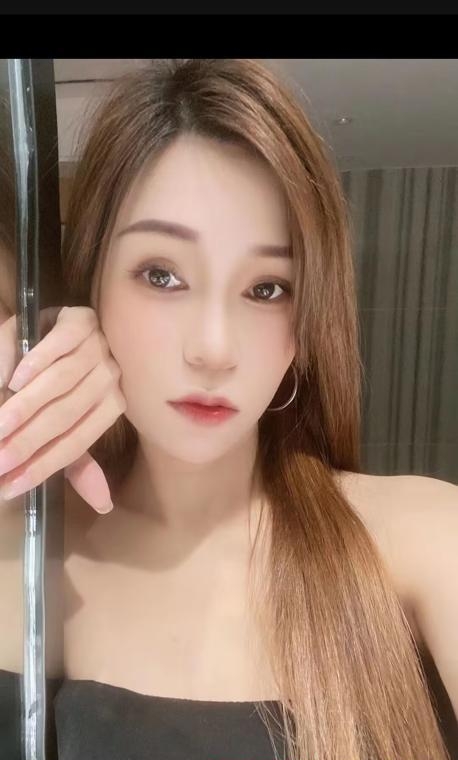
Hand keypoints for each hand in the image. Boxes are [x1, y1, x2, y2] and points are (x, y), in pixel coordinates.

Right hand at [0, 306, 126, 513]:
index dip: (43, 466)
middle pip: (66, 415)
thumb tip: (104, 505)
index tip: (9, 486)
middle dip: (28, 442)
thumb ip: (76, 462)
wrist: (55, 329)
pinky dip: (35, 362)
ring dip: (26, 406)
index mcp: (111, 406)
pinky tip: (12, 380)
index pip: (77, 442)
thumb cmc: (57, 384)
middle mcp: (111, 378)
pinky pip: (60, 343)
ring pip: (61, 381)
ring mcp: (98, 347)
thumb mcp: (65, 421)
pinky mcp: (80, 320)